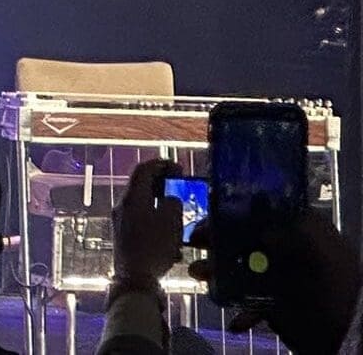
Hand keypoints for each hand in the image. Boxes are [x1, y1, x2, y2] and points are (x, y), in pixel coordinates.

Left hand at [113, 158, 183, 285]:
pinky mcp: (124, 236)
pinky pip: (142, 223)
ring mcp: (121, 221)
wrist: (134, 279)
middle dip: (163, 186)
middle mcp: (122, 206)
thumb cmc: (154, 247)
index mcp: (132, 198)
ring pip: (144, 206)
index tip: (178, 168)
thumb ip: (173, 202)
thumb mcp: (171, 221)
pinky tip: (172, 244)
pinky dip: (157, 225)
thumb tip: (170, 198)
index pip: (143, 170)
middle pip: (142, 187)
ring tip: (179, 221)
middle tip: (180, 188)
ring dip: (162, 208)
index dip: (161, 164)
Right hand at [190, 210, 359, 354]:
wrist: (349, 327)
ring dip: (217, 273)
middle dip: (216, 242)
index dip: (230, 214)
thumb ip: (293, 233)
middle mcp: (286, 250)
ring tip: (200, 275)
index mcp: (299, 230)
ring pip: (239, 270)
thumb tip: (261, 231)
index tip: (208, 219)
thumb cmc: (338, 281)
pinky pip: (249, 304)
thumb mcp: (322, 249)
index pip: (258, 213)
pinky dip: (240, 311)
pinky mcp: (275, 305)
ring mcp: (279, 279)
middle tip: (194, 244)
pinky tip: (235, 319)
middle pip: (242, 240)